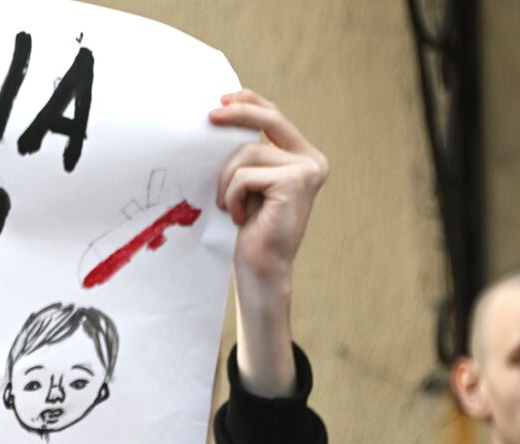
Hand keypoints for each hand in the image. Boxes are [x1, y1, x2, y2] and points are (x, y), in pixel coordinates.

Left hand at [210, 90, 328, 396]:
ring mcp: (307, 170)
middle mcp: (311, 160)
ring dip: (226, 181)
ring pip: (248, 152)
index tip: (222, 98)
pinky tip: (240, 217)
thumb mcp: (247, 185)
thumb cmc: (248, 231)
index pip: (275, 117)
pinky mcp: (295, 182)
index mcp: (302, 158)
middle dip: (237, 113)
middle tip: (208, 116)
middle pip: (269, 119)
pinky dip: (232, 195)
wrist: (260, 269)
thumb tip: (220, 118)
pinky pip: (245, 174)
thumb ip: (247, 156)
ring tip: (229, 207)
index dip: (250, 102)